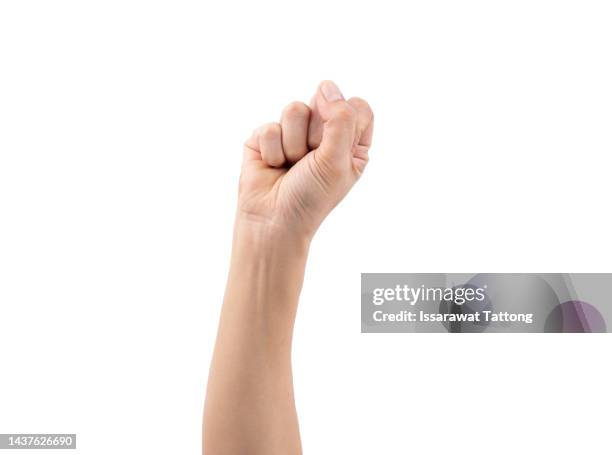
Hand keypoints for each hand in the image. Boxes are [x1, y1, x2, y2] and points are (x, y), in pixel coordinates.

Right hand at [239, 81, 373, 237]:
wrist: (272, 220)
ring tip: (290, 166)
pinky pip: (270, 126)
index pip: (358, 107)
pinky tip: (272, 167)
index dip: (344, 120)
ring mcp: (294, 133)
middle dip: (315, 134)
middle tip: (310, 161)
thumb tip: (327, 85)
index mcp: (351, 142)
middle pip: (324, 102)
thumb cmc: (310, 197)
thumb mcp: (337, 160)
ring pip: (294, 109)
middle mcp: (324, 134)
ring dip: (292, 145)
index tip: (335, 147)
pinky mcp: (267, 137)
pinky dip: (272, 152)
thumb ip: (340, 119)